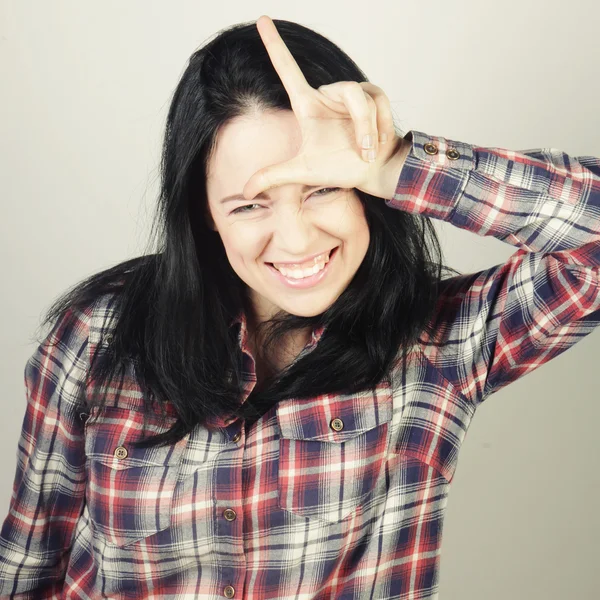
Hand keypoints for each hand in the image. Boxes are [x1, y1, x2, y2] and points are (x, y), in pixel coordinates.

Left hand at [242, 15, 409, 201]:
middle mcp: (328, 95)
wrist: (372, 172)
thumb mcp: (302, 172)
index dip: (274, 45)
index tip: (261, 20)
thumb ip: (272, 177)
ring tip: (369, 152)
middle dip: (360, 125)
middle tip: (363, 153)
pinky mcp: (373, 95)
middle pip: (346, 90)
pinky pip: (378, 102)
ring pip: (363, 98)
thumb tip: (245, 193)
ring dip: (369, 129)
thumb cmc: (338, 169)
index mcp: (307, 106)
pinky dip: (380, 126)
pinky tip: (379, 142)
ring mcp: (352, 94)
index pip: (287, 70)